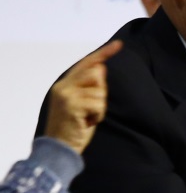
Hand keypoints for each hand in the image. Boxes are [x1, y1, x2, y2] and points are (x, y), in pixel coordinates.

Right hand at [45, 40, 122, 154]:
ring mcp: (66, 95)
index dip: (104, 53)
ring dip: (100, 108)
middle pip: (97, 74)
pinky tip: (87, 122)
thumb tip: (102, 68)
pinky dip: (99, 115)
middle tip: (91, 109)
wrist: (59, 148)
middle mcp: (63, 86)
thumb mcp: (83, 104)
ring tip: (88, 118)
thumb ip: (89, 87)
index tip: (119, 44)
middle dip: (101, 92)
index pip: (87, 64)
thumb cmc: (74, 127)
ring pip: (100, 91)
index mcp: (65, 84)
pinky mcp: (71, 104)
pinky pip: (99, 104)